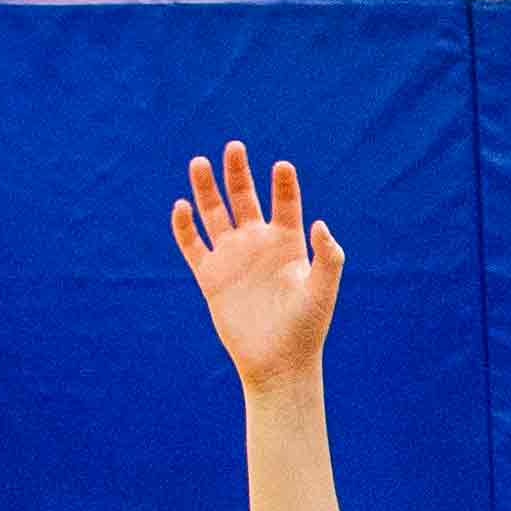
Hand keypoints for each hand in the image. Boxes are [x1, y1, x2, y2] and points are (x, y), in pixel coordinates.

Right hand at [170, 143, 344, 394]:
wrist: (278, 363)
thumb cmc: (306, 329)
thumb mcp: (322, 292)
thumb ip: (328, 258)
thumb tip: (321, 224)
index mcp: (288, 244)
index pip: (285, 205)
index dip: (283, 185)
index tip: (282, 166)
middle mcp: (258, 245)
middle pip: (244, 199)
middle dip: (238, 173)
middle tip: (234, 147)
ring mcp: (232, 258)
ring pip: (214, 214)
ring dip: (206, 189)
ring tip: (199, 161)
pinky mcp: (210, 276)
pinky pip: (192, 245)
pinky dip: (184, 227)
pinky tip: (181, 206)